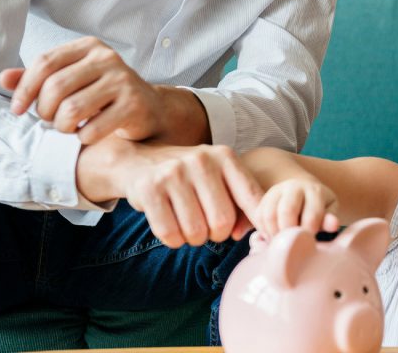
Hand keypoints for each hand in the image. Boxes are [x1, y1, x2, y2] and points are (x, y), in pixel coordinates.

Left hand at [0, 37, 164, 143]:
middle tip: (50, 121)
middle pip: (55, 87)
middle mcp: (107, 58)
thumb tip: (4, 78)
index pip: (45, 63)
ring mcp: (123, 81)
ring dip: (62, 127)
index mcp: (89, 46)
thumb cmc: (103, 94)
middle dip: (44, 111)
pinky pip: (93, 129)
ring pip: (71, 110)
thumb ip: (39, 78)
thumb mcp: (72, 80)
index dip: (24, 89)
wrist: (149, 108)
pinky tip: (87, 135)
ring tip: (67, 128)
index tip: (17, 109)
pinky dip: (83, 138)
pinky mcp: (134, 105)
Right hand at [78, 139, 263, 247]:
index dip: (257, 222)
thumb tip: (242, 234)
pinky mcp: (149, 189)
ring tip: (188, 225)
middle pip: (222, 222)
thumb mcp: (219, 179)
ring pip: (196, 232)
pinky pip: (170, 234)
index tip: (256, 235)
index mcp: (225, 157)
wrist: (140, 160)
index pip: (252, 198)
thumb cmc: (190, 177)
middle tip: (207, 227)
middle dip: (216, 234)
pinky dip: (174, 240)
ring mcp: (174, 173)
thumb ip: (241, 204)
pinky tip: (172, 227)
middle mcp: (201, 160)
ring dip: (193, 239)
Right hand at [254, 178, 339, 239]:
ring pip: (269, 214)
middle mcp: (293, 187)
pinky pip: (259, 217)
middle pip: (287, 211)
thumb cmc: (319, 206)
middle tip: (293, 245)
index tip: (309, 243)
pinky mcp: (263, 199)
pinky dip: (264, 231)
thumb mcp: (329, 210)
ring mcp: (276, 191)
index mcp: (314, 190)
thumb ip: (330, 219)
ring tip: (283, 242)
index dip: (310, 232)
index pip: (311, 214)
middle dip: (290, 232)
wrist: (303, 191)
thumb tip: (333, 225)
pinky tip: (274, 237)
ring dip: (275, 233)